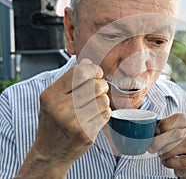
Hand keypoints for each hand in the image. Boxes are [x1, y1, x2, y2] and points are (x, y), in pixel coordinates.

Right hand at [16, 59, 110, 177]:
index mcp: (50, 95)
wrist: (50, 153)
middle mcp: (61, 108)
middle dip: (101, 85)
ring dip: (103, 101)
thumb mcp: (52, 99)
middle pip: (96, 85)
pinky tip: (94, 117)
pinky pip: (106, 114)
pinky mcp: (86, 133)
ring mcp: (74, 122)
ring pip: (104, 99)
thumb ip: (69, 80)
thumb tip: (88, 62)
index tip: (96, 73)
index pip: (80, 72)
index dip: (94, 70)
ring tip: (94, 106)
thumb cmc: (52, 123)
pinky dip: (104, 113)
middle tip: (97, 91)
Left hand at [149, 113, 185, 178]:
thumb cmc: (179, 143)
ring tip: (160, 154)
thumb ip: (166, 128)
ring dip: (168, 150)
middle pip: (181, 133)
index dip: (166, 124)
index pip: (181, 118)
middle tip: (152, 146)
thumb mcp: (174, 132)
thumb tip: (154, 131)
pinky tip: (166, 161)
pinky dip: (172, 162)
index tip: (155, 131)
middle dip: (162, 140)